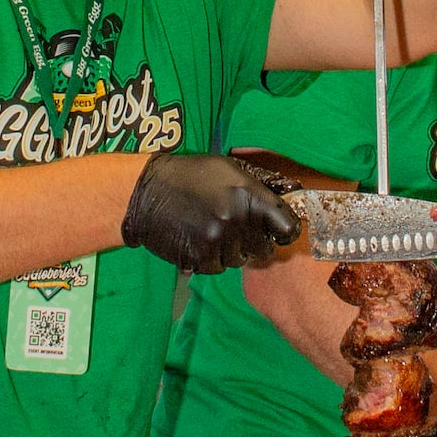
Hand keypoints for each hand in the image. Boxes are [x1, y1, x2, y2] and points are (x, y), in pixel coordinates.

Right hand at [119, 152, 299, 273]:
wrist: (146, 191)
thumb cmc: (190, 175)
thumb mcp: (228, 168)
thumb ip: (258, 185)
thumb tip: (290, 192)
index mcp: (249, 194)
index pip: (287, 227)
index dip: (284, 232)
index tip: (277, 232)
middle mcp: (236, 218)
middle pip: (264, 249)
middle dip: (253, 242)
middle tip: (236, 230)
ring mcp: (217, 240)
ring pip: (239, 260)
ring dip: (229, 251)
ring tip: (211, 231)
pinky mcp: (199, 257)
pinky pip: (217, 268)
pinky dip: (210, 259)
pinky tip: (198, 241)